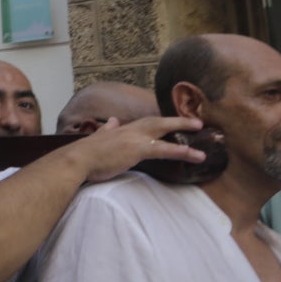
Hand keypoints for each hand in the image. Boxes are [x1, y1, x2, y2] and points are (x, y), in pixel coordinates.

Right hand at [71, 115, 207, 182]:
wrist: (77, 160)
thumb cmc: (85, 155)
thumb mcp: (98, 139)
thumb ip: (107, 130)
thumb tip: (111, 121)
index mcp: (121, 129)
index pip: (145, 123)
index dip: (161, 122)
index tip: (174, 122)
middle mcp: (130, 130)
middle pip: (158, 121)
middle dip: (178, 122)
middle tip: (197, 123)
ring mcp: (135, 139)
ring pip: (165, 133)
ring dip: (185, 132)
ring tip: (203, 140)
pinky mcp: (137, 149)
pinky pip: (164, 149)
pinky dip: (181, 150)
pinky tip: (194, 154)